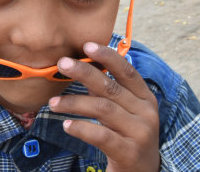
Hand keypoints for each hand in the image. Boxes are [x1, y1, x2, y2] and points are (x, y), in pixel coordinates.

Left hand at [49, 43, 159, 171]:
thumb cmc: (126, 132)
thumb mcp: (123, 108)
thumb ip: (106, 89)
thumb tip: (78, 64)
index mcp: (145, 97)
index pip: (127, 71)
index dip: (108, 56)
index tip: (87, 45)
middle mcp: (146, 113)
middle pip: (110, 87)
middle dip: (84, 72)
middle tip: (62, 63)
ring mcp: (140, 133)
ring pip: (102, 109)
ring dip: (74, 103)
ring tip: (52, 103)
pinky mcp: (129, 153)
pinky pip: (102, 136)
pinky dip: (82, 128)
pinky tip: (66, 125)